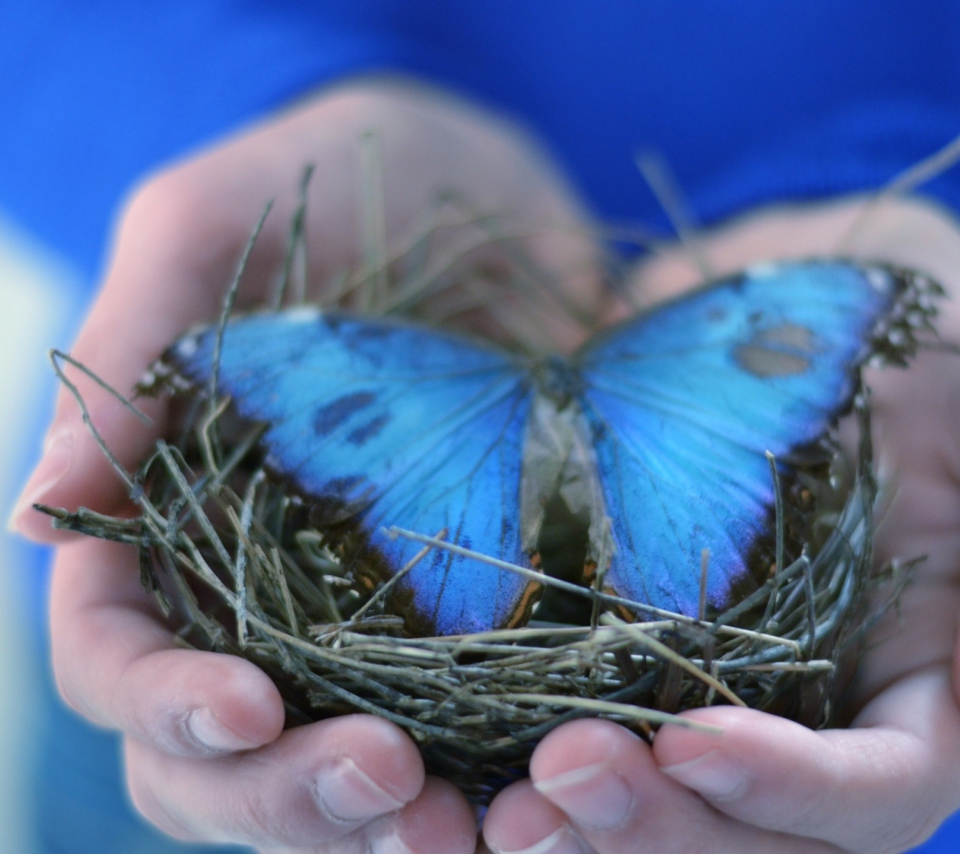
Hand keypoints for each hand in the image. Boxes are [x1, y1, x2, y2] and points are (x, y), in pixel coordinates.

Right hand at [11, 77, 600, 850]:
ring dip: (387, 824)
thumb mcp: (209, 226)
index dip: (161, 703)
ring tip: (467, 828)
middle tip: (386, 788)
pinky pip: (473, 719)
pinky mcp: (478, 604)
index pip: (121, 655)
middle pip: (225, 754)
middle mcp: (263, 591)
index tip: (248, 709)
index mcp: (172, 523)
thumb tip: (30, 519)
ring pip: (343, 769)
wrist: (479, 184)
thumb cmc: (321, 179)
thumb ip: (125, 358)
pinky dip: (493, 770)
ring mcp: (373, 610)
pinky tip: (545, 782)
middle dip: (284, 797)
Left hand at [481, 196, 959, 853]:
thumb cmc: (858, 314)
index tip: (695, 739)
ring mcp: (701, 681)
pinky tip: (436, 761)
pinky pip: (553, 737)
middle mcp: (811, 698)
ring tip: (488, 812)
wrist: (732, 319)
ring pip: (656, 813)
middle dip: (661, 829)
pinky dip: (502, 767)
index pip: (887, 784)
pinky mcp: (601, 652)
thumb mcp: (943, 341)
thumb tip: (951, 416)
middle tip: (557, 779)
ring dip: (576, 827)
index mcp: (918, 660)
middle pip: (757, 836)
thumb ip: (956, 422)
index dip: (802, 788)